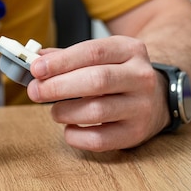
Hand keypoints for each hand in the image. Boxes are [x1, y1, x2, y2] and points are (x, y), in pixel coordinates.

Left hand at [27, 36, 168, 151]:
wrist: (157, 97)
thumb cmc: (116, 74)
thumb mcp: (99, 57)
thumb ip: (66, 57)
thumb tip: (34, 61)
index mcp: (129, 50)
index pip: (93, 52)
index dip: (61, 61)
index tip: (35, 69)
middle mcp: (140, 77)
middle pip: (96, 80)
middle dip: (58, 87)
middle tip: (34, 91)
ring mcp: (142, 106)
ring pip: (97, 111)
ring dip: (65, 112)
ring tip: (54, 111)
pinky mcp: (137, 133)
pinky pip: (101, 140)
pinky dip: (77, 136)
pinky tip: (69, 129)